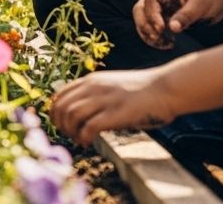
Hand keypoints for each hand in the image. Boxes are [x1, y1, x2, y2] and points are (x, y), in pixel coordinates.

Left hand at [50, 68, 176, 145]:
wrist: (167, 88)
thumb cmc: (142, 92)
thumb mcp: (112, 86)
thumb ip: (95, 94)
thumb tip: (79, 112)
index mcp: (91, 80)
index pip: (59, 95)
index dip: (54, 112)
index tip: (61, 124)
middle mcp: (94, 87)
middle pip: (61, 106)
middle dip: (59, 124)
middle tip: (69, 135)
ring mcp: (105, 100)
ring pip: (70, 115)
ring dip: (70, 131)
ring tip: (78, 139)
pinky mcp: (117, 113)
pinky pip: (89, 126)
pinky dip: (83, 137)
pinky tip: (87, 142)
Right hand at [133, 0, 222, 49]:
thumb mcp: (202, 4)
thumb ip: (186, 15)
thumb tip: (172, 29)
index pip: (150, 1)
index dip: (152, 16)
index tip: (162, 29)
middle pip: (140, 10)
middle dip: (145, 25)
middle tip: (158, 38)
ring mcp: (163, 7)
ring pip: (144, 20)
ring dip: (149, 34)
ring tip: (165, 44)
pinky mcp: (167, 17)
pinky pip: (155, 28)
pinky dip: (157, 37)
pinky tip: (168, 44)